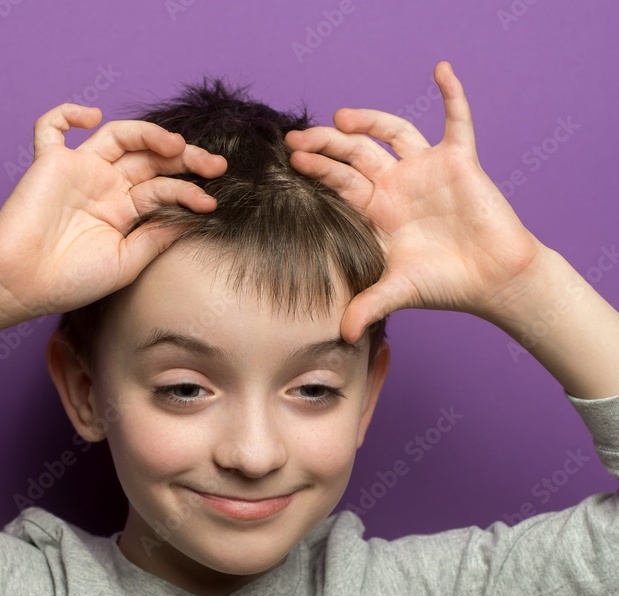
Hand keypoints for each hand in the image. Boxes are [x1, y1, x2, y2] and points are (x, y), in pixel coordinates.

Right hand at [0, 104, 227, 323]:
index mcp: (125, 211)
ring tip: (177, 145)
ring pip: (120, 136)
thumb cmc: (73, 281)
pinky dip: (68, 113)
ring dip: (150, 134)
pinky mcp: (51, 163)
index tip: (211, 203)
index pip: (163, 189)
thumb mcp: (128, 263)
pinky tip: (93, 115)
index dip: (189, 191)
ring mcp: (81, 171)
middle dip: (185, 159)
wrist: (25, 285)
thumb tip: (193, 219)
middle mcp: (106, 187)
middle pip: (151, 159)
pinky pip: (53, 127)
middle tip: (215, 165)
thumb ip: (156, 237)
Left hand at [285, 61, 544, 342]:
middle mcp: (397, 185)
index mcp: (378, 211)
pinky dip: (452, 95)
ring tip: (340, 117)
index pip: (341, 183)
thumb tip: (343, 334)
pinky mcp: (459, 161)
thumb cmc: (446, 284)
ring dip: (368, 120)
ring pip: (392, 132)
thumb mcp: (399, 292)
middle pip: (356, 153)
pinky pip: (457, 121)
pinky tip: (441, 71)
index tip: (293, 159)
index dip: (318, 169)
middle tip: (299, 138)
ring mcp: (426, 170)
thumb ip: (368, 305)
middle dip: (326, 145)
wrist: (492, 279)